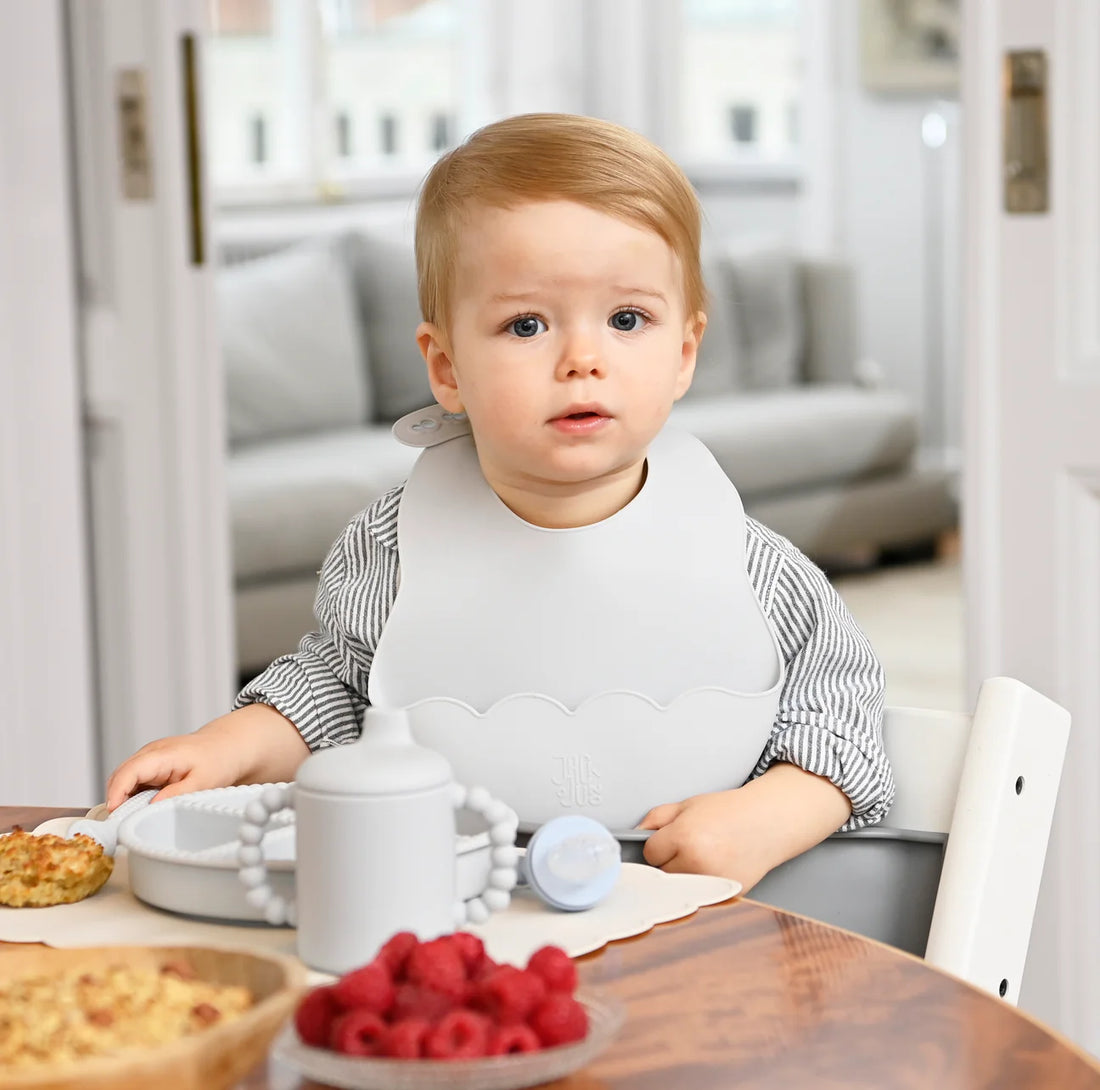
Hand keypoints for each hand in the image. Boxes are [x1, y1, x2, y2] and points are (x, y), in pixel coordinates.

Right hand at [105, 703, 308, 810]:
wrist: (229, 746)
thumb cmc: (219, 760)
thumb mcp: (203, 782)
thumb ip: (176, 794)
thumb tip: (150, 808)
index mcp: (161, 754)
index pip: (129, 772)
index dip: (117, 793)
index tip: (114, 814)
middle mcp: (150, 753)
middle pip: (120, 777)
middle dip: (115, 800)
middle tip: (120, 826)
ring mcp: (149, 758)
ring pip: (124, 780)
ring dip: (123, 799)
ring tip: (131, 821)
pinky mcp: (151, 765)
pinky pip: (134, 781)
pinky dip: (133, 796)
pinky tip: (143, 810)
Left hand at [638, 763, 852, 891]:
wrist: (768, 822)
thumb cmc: (730, 812)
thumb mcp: (688, 805)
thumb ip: (656, 818)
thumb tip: (635, 835)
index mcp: (685, 837)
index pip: (650, 853)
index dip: (658, 844)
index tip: (669, 839)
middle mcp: (697, 863)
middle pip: (662, 874)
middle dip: (668, 861)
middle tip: (689, 846)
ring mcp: (712, 883)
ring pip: (678, 888)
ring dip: (683, 876)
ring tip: (703, 856)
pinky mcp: (725, 895)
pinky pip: (699, 895)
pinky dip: (701, 885)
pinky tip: (714, 867)